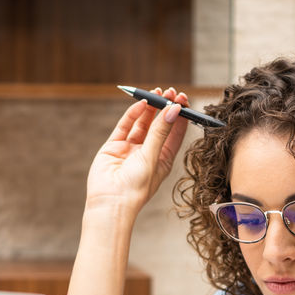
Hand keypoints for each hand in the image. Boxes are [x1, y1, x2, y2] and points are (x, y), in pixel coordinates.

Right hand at [84, 87, 189, 217]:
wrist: (110, 202)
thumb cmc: (136, 187)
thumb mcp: (153, 157)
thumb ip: (161, 131)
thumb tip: (174, 109)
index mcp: (163, 159)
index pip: (175, 133)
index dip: (180, 116)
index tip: (184, 99)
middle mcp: (148, 152)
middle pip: (159, 125)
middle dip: (166, 108)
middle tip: (171, 92)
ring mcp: (131, 148)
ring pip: (143, 123)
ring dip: (151, 108)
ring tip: (158, 93)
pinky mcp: (115, 146)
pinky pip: (125, 126)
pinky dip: (133, 114)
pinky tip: (142, 103)